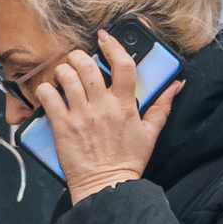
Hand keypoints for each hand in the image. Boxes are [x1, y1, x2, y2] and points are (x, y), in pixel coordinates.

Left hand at [35, 28, 180, 198]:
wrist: (107, 186)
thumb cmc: (128, 160)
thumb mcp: (151, 132)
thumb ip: (162, 106)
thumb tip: (176, 85)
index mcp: (124, 105)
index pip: (123, 65)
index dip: (114, 46)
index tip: (105, 37)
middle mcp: (102, 106)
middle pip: (88, 65)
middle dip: (79, 55)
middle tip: (76, 58)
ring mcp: (80, 115)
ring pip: (66, 77)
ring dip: (62, 70)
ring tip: (62, 74)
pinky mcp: (61, 126)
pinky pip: (48, 97)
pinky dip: (45, 89)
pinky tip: (49, 92)